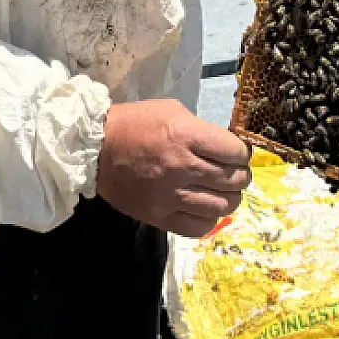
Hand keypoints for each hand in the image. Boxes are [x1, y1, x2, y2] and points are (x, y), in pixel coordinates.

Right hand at [96, 99, 251, 236]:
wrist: (97, 149)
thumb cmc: (136, 124)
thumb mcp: (172, 111)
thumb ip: (201, 129)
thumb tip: (226, 149)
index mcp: (186, 136)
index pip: (235, 152)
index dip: (242, 153)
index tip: (236, 153)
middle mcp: (182, 167)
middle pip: (234, 180)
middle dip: (240, 176)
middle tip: (233, 173)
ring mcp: (171, 195)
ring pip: (222, 206)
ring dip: (229, 198)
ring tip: (221, 191)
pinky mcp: (160, 216)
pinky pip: (199, 227)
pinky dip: (209, 219)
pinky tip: (205, 207)